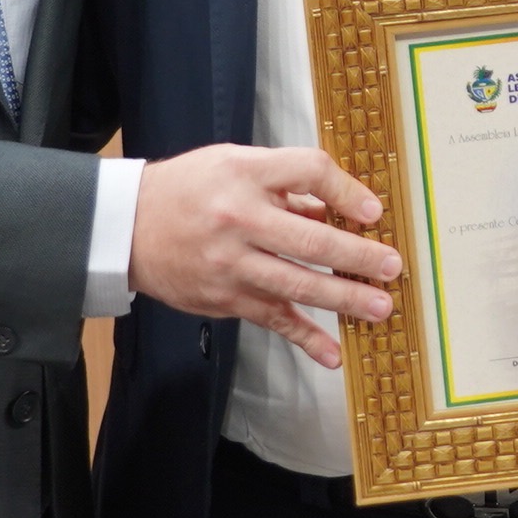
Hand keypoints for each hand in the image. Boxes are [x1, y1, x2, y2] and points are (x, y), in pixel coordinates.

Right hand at [127, 143, 400, 367]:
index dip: (345, 191)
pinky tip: (331, 353)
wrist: (125, 227)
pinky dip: (303, 337)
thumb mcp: (233, 164)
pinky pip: (271, 318)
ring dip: (343, 299)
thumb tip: (336, 208)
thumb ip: (285, 183)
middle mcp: (239, 219)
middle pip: (309, 239)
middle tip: (391, 266)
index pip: (308, 172)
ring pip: (296, 284)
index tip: (373, 211)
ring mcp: (231, 264)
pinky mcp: (224, 297)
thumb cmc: (187, 189)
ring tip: (379, 307)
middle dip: (356, 256)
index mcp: (245, 175)